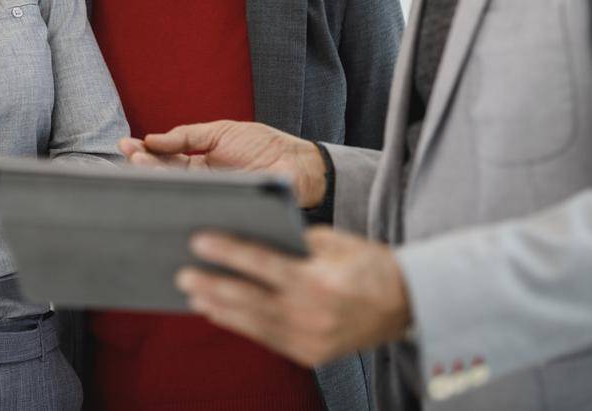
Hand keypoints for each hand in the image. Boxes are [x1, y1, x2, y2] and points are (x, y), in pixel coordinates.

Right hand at [119, 120, 328, 207]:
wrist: (299, 164)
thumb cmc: (264, 146)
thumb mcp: (220, 132)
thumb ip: (187, 135)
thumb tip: (152, 139)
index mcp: (197, 162)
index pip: (163, 159)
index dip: (144, 152)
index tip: (126, 144)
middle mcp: (200, 182)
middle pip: (163, 176)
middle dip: (143, 165)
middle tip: (131, 156)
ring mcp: (210, 196)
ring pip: (175, 191)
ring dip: (155, 179)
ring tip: (140, 166)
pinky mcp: (222, 210)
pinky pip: (196, 206)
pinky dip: (178, 199)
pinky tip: (165, 191)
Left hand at [177, 226, 411, 366]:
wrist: (410, 304)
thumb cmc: (370, 264)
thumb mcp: (335, 242)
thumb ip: (295, 242)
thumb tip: (251, 236)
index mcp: (319, 282)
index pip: (263, 264)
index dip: (228, 253)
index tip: (198, 241)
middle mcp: (312, 315)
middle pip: (250, 299)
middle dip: (213, 285)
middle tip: (182, 273)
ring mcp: (311, 340)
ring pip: (254, 323)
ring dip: (219, 308)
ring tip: (192, 293)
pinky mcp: (311, 355)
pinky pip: (267, 338)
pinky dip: (241, 324)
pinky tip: (219, 312)